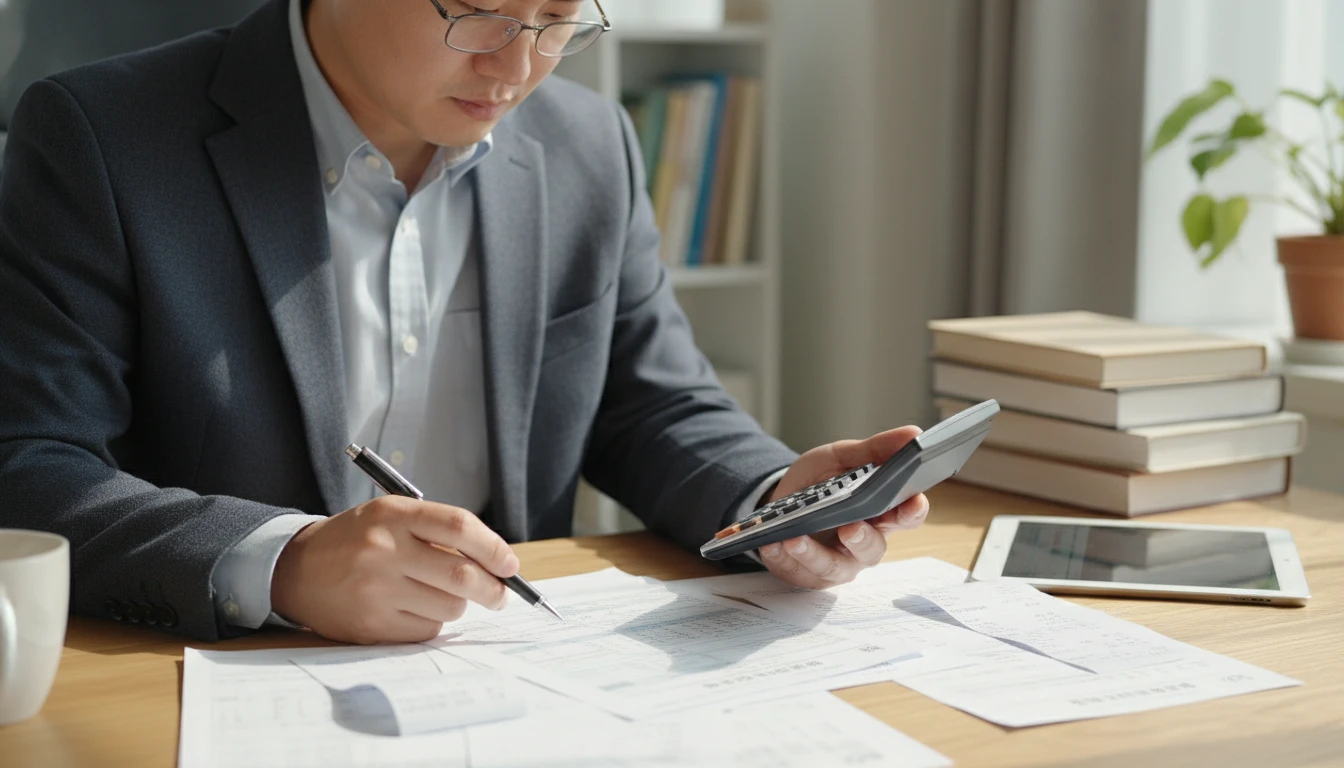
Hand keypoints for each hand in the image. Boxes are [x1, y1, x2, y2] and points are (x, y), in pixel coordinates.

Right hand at [270, 495, 519, 643]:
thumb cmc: (357, 541)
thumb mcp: (391, 517)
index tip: (509, 564)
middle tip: (500, 594)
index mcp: (393, 515)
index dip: (494, 547)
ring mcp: (377, 590)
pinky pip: (427, 628)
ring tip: (441, 595)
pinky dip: (433, 621)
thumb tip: (496, 562)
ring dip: (458, 604)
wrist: (297, 570)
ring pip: (450, 606)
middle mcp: (384, 550)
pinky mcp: (372, 624)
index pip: (459, 527)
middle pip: (462, 574)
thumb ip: (438, 531)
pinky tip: (414, 608)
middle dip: (493, 588)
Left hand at [758, 426, 929, 588]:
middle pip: (873, 549)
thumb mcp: (842, 457)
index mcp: (880, 513)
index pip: (907, 516)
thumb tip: (913, 434)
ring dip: (814, 554)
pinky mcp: (809, 574)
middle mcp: (864, 542)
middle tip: (850, 527)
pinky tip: (773, 544)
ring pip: (834, 567)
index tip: (913, 501)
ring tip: (795, 538)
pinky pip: (799, 571)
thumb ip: (874, 449)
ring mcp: (838, 562)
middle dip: (862, 540)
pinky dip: (784, 558)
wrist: (781, 499)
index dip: (913, 511)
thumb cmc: (820, 482)